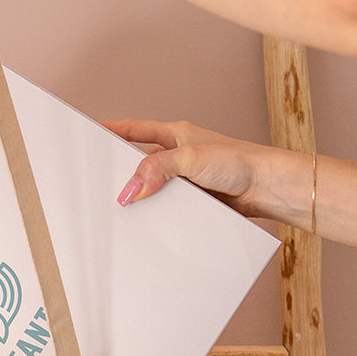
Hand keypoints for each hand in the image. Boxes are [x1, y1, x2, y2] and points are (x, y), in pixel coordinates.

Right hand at [105, 118, 306, 224]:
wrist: (268, 190)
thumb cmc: (241, 163)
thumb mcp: (192, 159)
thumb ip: (158, 169)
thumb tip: (129, 189)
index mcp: (174, 136)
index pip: (133, 130)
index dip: (109, 130)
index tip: (87, 133)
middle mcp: (177, 157)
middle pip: (138, 164)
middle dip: (121, 174)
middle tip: (100, 185)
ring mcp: (183, 182)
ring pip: (150, 190)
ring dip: (141, 200)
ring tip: (122, 210)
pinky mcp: (191, 203)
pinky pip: (165, 209)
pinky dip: (156, 216)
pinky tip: (149, 225)